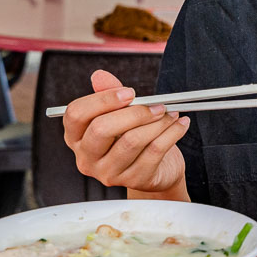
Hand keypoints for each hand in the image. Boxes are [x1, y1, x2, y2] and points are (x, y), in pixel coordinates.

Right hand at [62, 69, 187, 193]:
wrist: (156, 170)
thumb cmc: (132, 138)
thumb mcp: (119, 115)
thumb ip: (109, 95)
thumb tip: (99, 76)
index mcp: (76, 137)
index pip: (77, 114)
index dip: (103, 100)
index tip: (129, 92)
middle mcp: (87, 158)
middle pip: (101, 129)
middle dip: (134, 112)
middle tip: (156, 105)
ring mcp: (108, 173)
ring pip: (131, 141)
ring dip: (157, 122)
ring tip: (170, 113)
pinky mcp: (133, 181)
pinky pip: (154, 152)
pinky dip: (172, 133)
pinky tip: (180, 124)